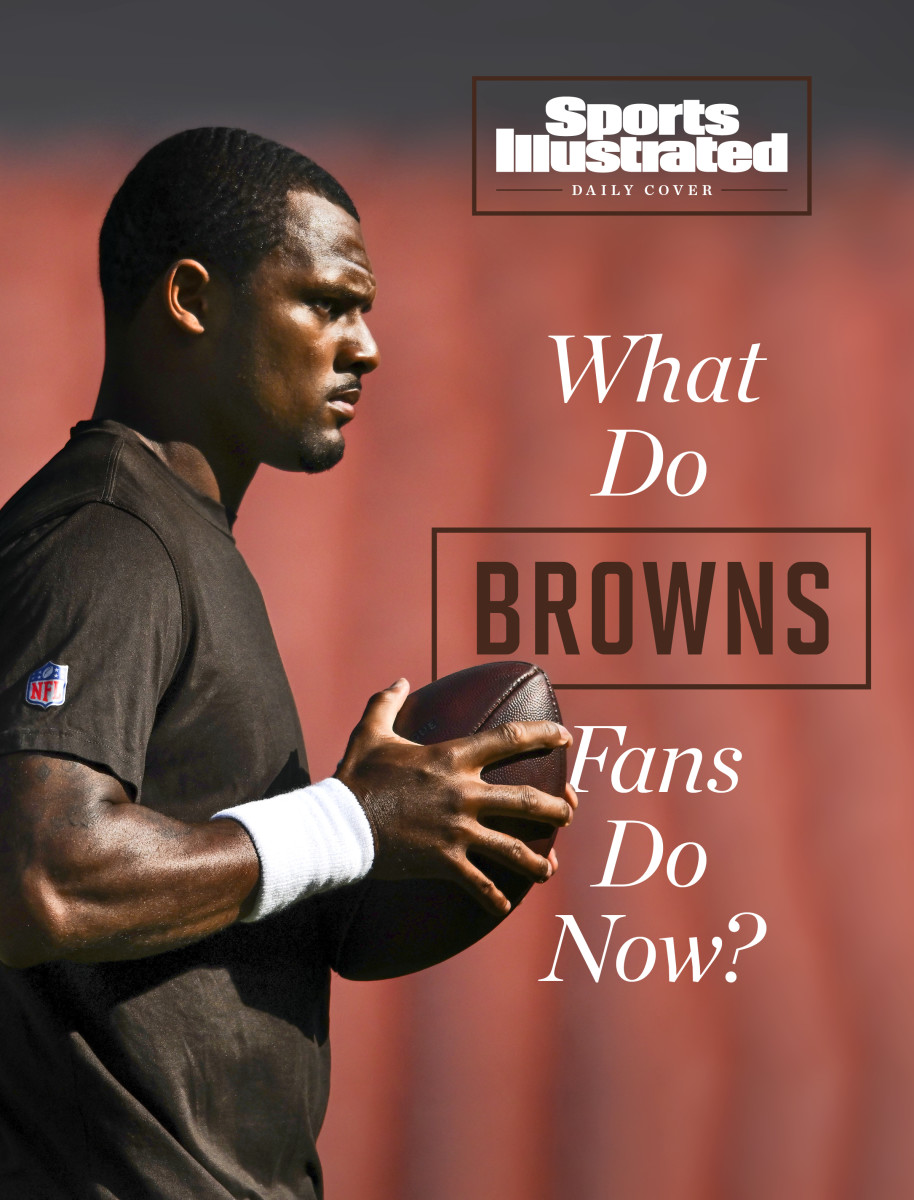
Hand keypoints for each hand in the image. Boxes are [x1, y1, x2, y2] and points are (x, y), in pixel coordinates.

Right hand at [335, 679, 574, 915]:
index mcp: (451, 757)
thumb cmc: (356, 777)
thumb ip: (387, 703)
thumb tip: (401, 680)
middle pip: (527, 800)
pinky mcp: (444, 860)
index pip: (509, 739)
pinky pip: (478, 883)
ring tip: (550, 869)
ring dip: (537, 860)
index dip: (543, 734)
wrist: (339, 824)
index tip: (566, 737)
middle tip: (569, 812)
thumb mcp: (371, 733)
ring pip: (512, 847)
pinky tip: (504, 907)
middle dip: (557, 808)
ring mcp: (456, 829)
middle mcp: (463, 792)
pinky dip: (493, 898)